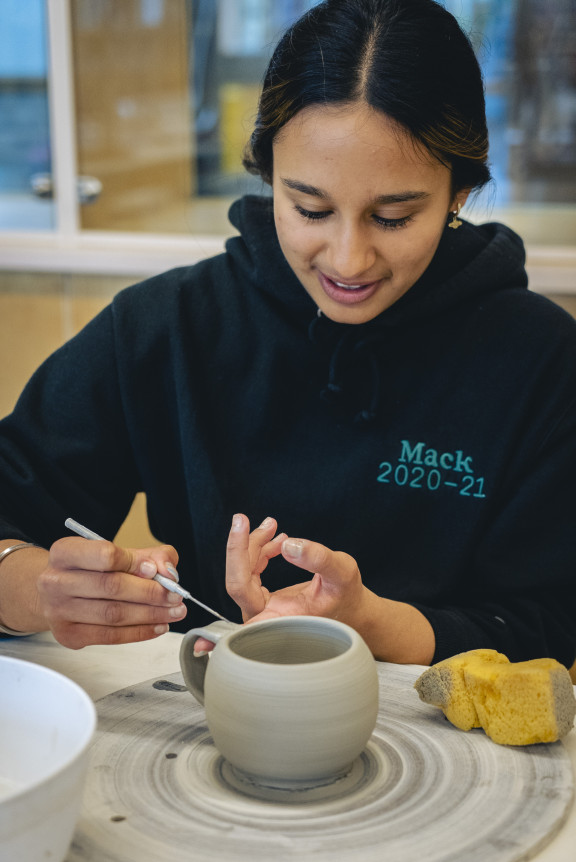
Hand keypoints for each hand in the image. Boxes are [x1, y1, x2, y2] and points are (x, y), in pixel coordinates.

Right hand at [36, 537, 186, 647]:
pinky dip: (139, 632)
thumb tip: (168, 572)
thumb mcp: (120, 553)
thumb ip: (150, 556)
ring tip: (173, 612)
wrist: (59, 593)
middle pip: (111, 587)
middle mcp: (55, 581)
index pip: (104, 555)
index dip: (134, 563)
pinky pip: (110, 636)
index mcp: (65, 552)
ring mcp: (59, 611)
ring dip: (150, 615)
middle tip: (175, 596)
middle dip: (150, 593)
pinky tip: (157, 626)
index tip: (156, 570)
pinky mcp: (68, 635)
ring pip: (113, 614)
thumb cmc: (93, 570)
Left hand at [226, 513, 366, 624]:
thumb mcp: (342, 572)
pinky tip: (276, 541)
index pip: (241, 589)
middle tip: (259, 521)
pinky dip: (260, 551)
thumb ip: (319, 559)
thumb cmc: (346, 595)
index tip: (240, 526)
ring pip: (243, 573)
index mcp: (279, 617)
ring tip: (273, 527)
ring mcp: (261, 608)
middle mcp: (264, 616)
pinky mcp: (262, 600)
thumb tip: (288, 545)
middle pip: (238, 578)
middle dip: (246, 545)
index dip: (233, 560)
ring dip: (254, 545)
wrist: (348, 607)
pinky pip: (250, 573)